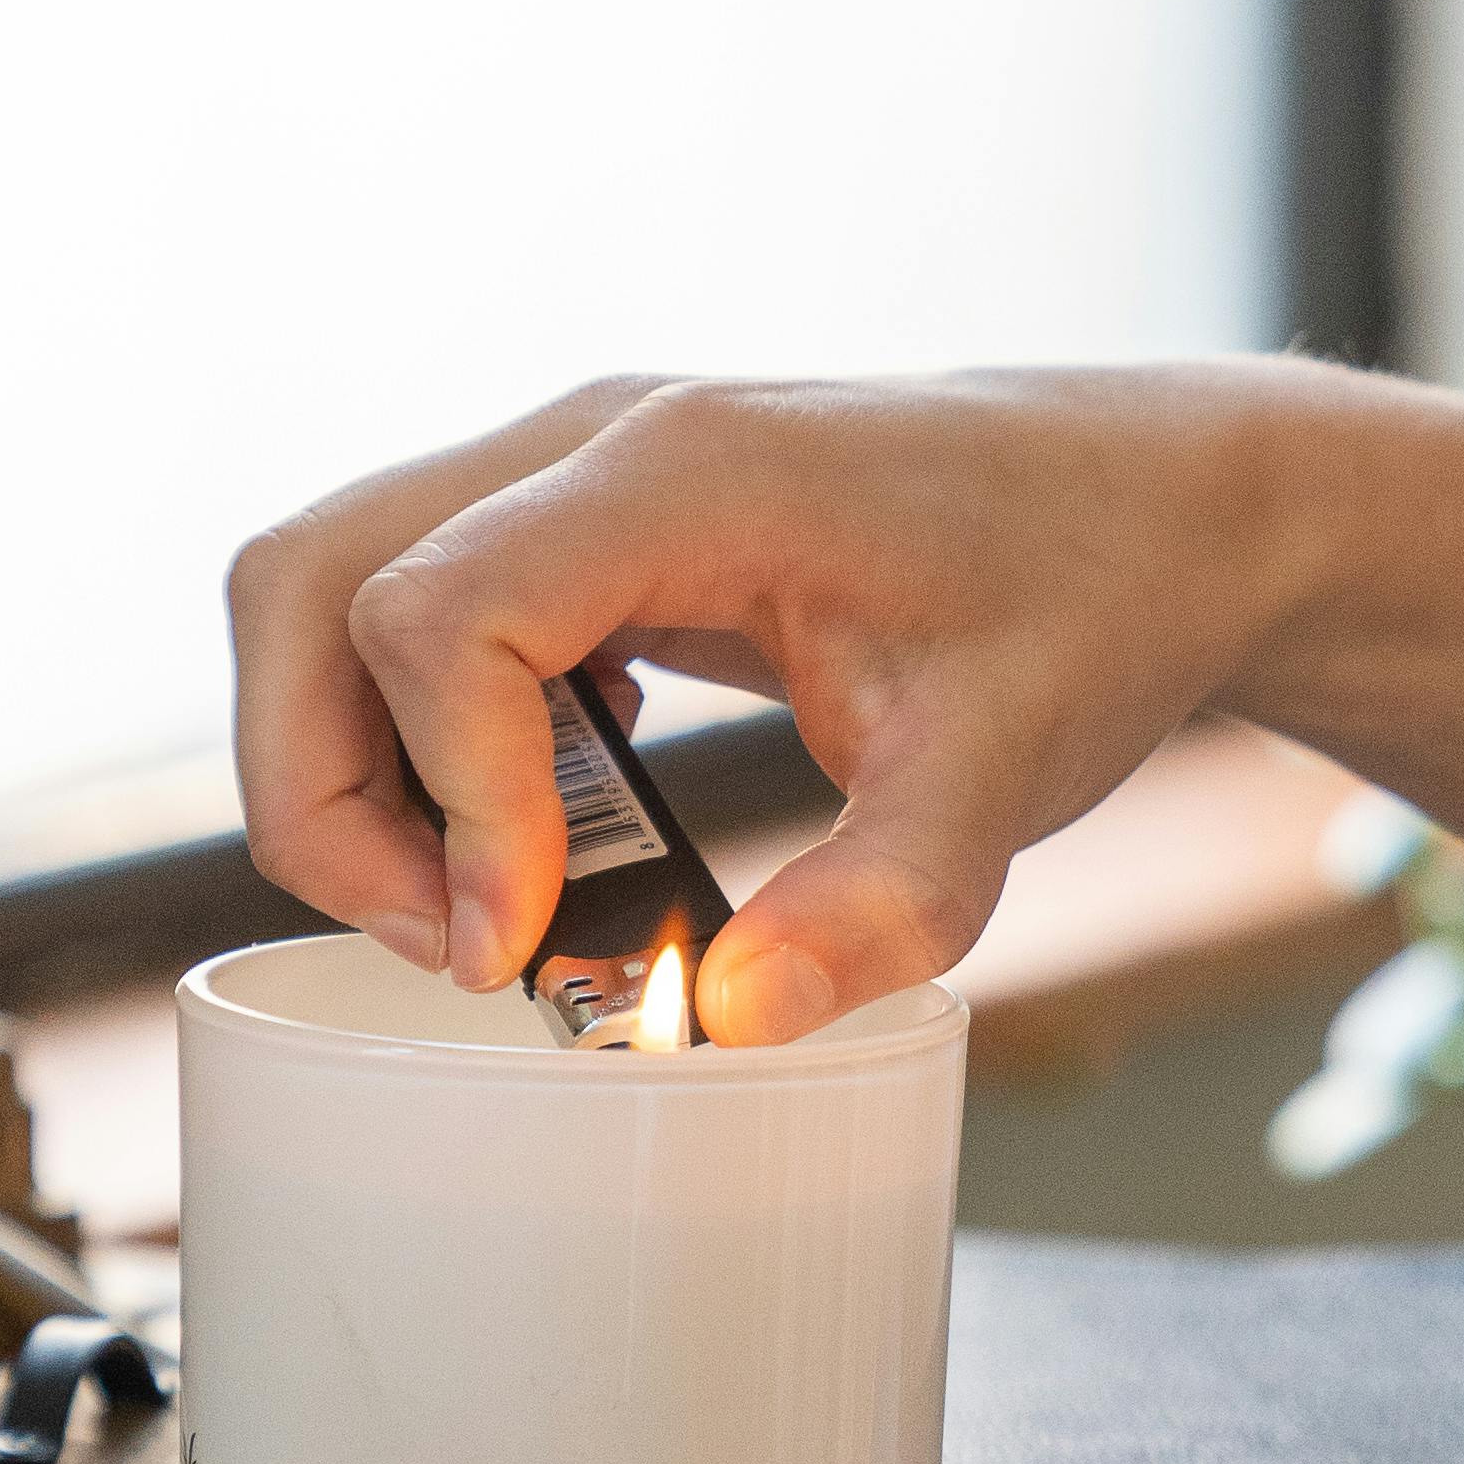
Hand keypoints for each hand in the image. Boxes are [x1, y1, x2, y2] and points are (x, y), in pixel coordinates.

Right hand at [227, 363, 1346, 1043]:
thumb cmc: (1088, 599)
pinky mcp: (578, 530)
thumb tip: (729, 1020)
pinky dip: (410, 742)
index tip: (532, 938)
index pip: (438, 612)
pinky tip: (542, 832)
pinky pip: (405, 617)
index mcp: (679, 470)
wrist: (1155, 506)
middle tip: (453, 940)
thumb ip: (884, 902)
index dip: (452, 798)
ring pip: (324, 595)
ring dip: (349, 771)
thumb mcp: (1012, 772)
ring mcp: (568, 474)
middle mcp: (587, 443)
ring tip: (486, 911)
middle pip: (308, 580)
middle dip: (325, 790)